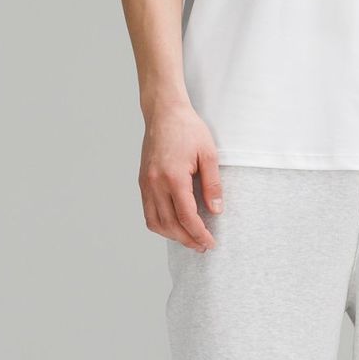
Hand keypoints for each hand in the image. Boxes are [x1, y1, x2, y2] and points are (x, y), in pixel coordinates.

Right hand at [139, 101, 222, 249]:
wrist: (164, 113)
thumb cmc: (188, 129)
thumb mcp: (209, 154)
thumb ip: (212, 184)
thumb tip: (216, 210)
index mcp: (173, 177)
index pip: (186, 216)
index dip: (199, 233)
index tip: (210, 242)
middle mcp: (156, 183)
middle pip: (170, 224)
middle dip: (187, 239)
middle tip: (202, 246)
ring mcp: (146, 184)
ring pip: (155, 222)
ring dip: (172, 235)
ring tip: (189, 239)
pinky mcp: (142, 182)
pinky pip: (147, 212)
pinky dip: (160, 224)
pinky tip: (173, 226)